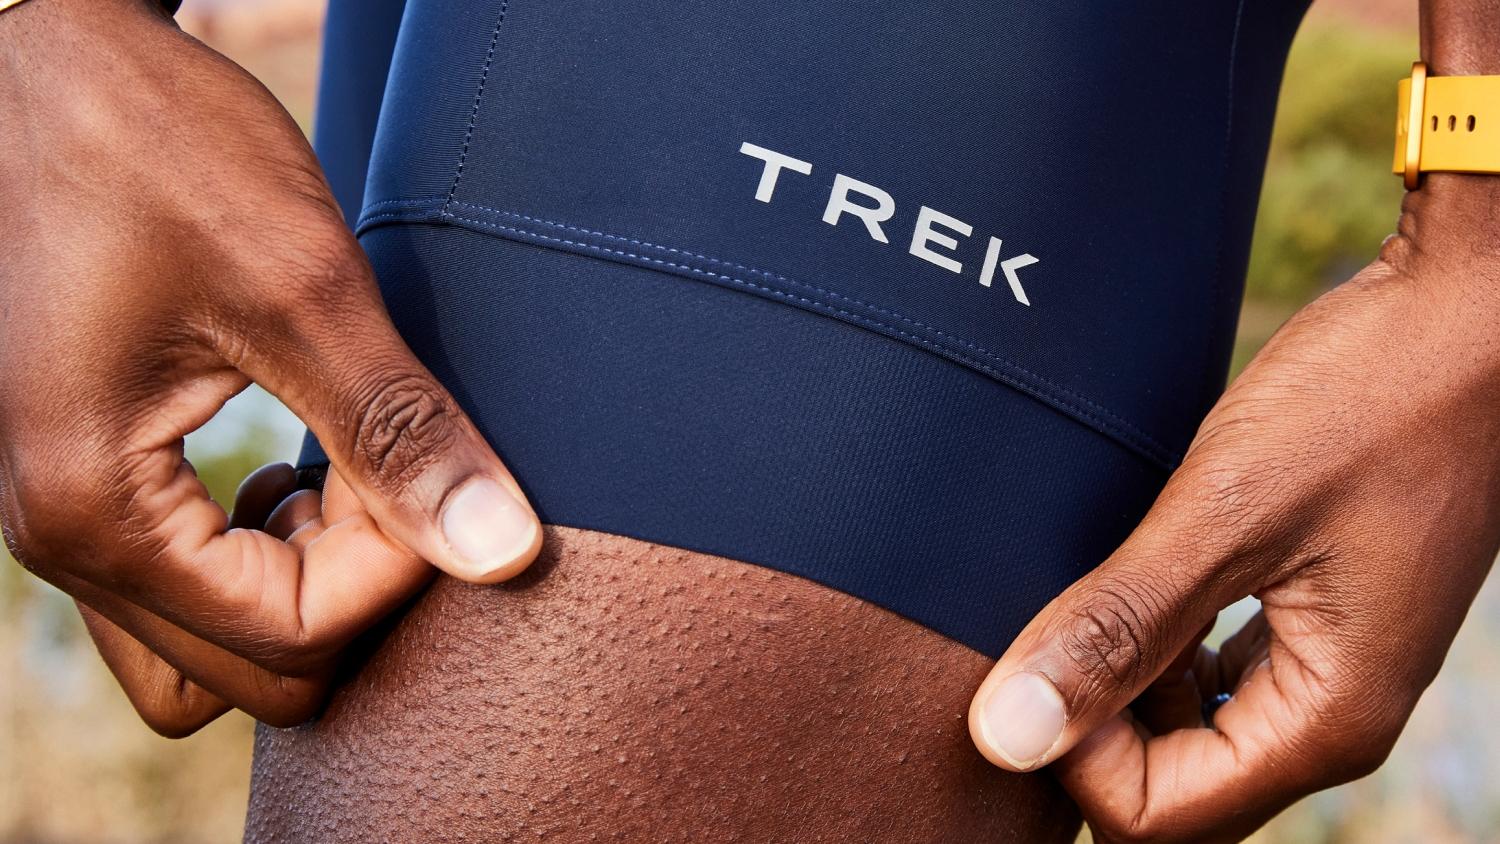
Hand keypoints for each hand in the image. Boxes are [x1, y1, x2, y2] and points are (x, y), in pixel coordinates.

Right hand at [0, 0, 540, 734]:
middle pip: (248, 676)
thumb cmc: (155, 149)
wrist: (47, 59)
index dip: (395, 571)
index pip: (289, 637)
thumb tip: (504, 552)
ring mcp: (59, 516)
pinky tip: (298, 469)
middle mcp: (54, 540)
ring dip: (299, 591)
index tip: (431, 471)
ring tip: (342, 476)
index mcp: (90, 511)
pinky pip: (181, 588)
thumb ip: (401, 433)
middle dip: (349, 597)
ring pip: (208, 649)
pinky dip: (256, 559)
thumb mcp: (301, 288)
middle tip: (389, 479)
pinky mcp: (83, 480)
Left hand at [967, 176, 1499, 841]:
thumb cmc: (1370, 397)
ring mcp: (1329, 672)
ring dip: (1128, 688)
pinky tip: (1145, 585)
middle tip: (1060, 624)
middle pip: (1173, 792)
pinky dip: (1164, 652)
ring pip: (1191, 740)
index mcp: (1324, 721)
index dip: (1074, 752)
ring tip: (1104, 593)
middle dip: (1096, 730)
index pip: (1153, 818)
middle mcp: (1332, 719)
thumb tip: (1007, 735)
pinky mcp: (1316, 624)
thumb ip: (1118, 626)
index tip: (1042, 654)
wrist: (1465, 318)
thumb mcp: (1224, 511)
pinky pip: (1217, 683)